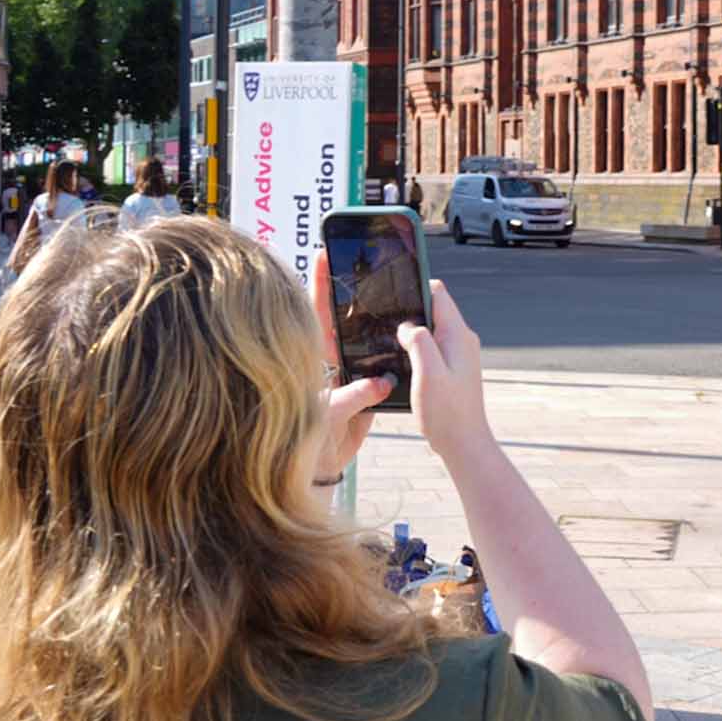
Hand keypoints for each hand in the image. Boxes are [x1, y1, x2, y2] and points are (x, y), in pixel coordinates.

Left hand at [309, 257, 394, 480]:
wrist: (320, 467)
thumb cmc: (310, 440)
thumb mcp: (329, 416)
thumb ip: (354, 396)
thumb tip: (381, 381)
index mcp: (316, 359)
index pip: (318, 312)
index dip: (321, 283)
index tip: (324, 253)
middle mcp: (333, 360)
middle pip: (345, 317)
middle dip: (354, 289)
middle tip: (367, 260)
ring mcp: (351, 372)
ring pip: (367, 339)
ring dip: (379, 319)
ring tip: (394, 291)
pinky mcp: (368, 389)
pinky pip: (384, 365)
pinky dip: (397, 352)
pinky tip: (411, 334)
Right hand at [395, 281, 493, 464]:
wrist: (463, 443)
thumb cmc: (447, 412)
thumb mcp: (428, 372)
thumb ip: (418, 341)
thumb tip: (408, 326)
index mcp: (458, 335)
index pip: (437, 292)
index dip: (414, 288)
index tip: (391, 294)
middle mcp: (462, 340)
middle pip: (432, 309)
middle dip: (409, 310)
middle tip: (384, 322)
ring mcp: (458, 354)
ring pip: (431, 329)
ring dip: (412, 332)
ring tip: (391, 342)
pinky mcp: (452, 368)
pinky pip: (432, 347)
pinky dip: (416, 349)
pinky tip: (402, 361)